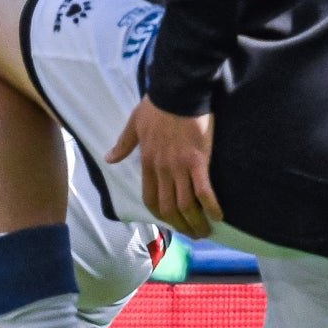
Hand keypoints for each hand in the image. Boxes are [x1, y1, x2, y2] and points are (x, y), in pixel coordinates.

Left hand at [108, 97, 219, 239]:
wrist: (177, 92)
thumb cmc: (156, 106)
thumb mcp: (133, 125)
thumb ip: (123, 145)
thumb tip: (109, 159)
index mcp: (147, 162)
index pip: (150, 198)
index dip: (161, 216)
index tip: (172, 224)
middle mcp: (162, 169)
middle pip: (169, 207)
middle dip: (181, 226)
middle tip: (194, 235)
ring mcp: (180, 166)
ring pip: (185, 204)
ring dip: (196, 222)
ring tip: (206, 231)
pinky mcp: (198, 160)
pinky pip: (203, 190)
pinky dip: (210, 205)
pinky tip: (218, 215)